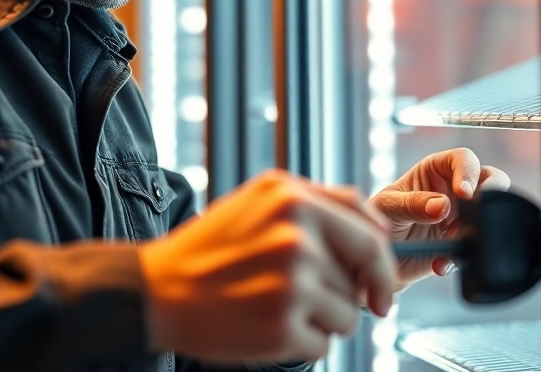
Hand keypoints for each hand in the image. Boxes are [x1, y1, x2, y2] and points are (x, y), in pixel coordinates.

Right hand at [138, 169, 396, 363]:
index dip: (383, 258)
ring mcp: (290, 282)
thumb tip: (377, 228)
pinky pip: (323, 342)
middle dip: (363, 292)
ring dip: (325, 317)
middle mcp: (295, 235)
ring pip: (347, 312)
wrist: (157, 290)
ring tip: (279, 305)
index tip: (382, 279)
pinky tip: (268, 325)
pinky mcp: (281, 326)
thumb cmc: (211, 248)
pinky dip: (303, 341)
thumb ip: (317, 204)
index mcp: (291, 198)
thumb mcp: (260, 200)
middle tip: (363, 305)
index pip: (368, 226)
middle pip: (365, 271)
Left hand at [368, 148, 509, 287]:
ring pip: (490, 212)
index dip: (468, 171)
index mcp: (436, 170)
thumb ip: (412, 204)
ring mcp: (462, 217)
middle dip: (493, 192)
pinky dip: (461, 257)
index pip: (462, 159)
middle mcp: (454, 190)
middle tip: (479, 211)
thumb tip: (442, 206)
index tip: (464, 192)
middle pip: (490, 179)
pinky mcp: (462, 243)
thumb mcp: (388, 207)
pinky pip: (475, 247)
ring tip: (452, 239)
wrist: (380, 258)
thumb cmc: (379, 219)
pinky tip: (440, 263)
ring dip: (478, 228)